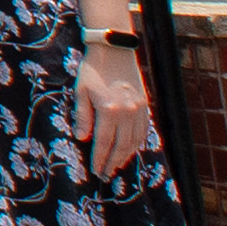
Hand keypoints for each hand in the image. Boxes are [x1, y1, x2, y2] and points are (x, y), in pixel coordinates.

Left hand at [79, 49, 154, 173]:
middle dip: (113, 162)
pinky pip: (143, 131)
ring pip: (135, 141)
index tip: (95, 170)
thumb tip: (82, 138)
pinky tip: (130, 149)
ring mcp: (139, 110)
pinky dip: (137, 143)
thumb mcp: (81, 91)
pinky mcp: (146, 106)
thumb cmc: (93, 70)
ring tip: (116, 166)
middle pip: (121, 146)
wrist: (114, 50)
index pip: (104, 142)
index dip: (99, 158)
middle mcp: (128, 112)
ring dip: (126, 155)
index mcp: (110, 109)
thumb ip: (83, 116)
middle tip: (105, 174)